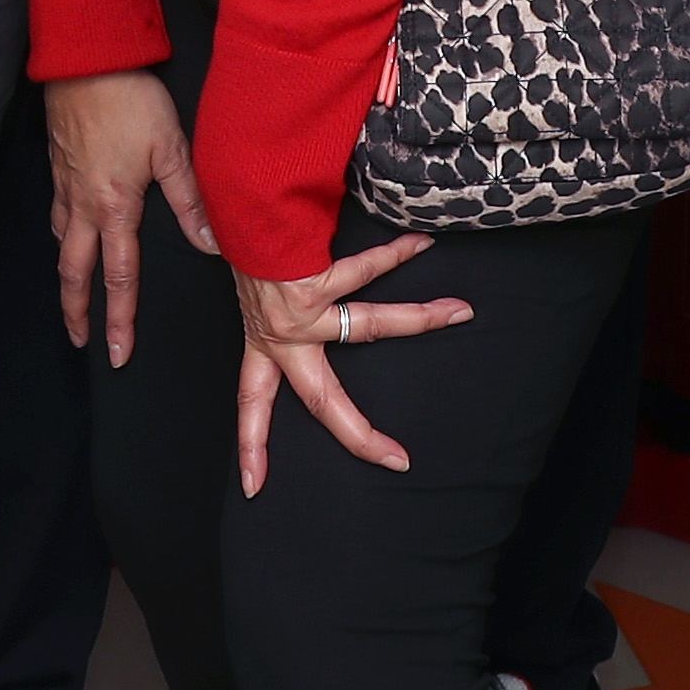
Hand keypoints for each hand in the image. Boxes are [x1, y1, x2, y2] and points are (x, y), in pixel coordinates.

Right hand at [44, 71, 216, 365]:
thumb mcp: (171, 147)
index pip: (119, 276)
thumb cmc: (129, 99)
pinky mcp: (58, 165)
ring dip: (66, 276)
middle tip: (79, 340)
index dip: (119, 318)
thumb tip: (210, 244)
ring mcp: (66, 186)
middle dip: (76, 311)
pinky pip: (56, 212)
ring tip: (72, 296)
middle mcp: (84, 204)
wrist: (85, 60)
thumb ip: (190, 200)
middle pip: (74, 271)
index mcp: (114, 207)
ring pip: (60, 243)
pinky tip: (67, 233)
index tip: (118, 351)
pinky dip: (60, 235)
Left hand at [234, 236, 473, 493]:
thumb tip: (289, 293)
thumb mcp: (247, 282)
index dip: (253, 446)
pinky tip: (422, 244)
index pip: (253, 403)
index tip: (252, 486)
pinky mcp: (311, 284)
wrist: (230, 203)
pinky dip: (396, 253)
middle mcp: (280, 337)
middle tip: (397, 460)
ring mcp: (298, 314)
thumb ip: (266, 298)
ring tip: (459, 312)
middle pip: (323, 402)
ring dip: (418, 317)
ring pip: (368, 325)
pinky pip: (363, 269)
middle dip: (360, 434)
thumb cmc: (240, 238)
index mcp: (261, 342)